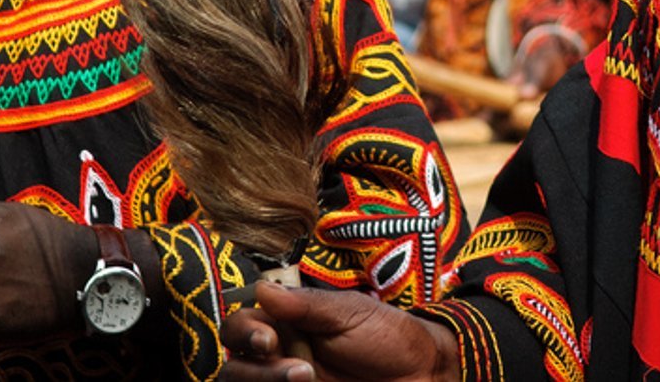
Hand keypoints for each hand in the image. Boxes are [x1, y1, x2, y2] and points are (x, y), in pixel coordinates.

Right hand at [219, 281, 458, 381]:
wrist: (424, 373)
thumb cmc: (389, 337)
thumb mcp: (350, 313)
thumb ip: (306, 306)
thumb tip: (261, 288)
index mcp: (286, 325)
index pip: (241, 326)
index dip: (244, 331)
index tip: (269, 337)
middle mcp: (279, 357)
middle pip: (235, 366)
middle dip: (255, 368)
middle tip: (298, 368)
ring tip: (308, 379)